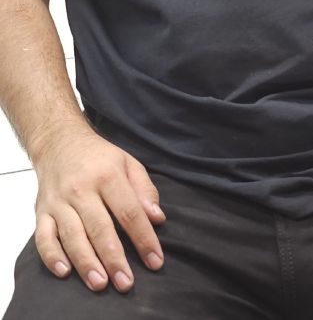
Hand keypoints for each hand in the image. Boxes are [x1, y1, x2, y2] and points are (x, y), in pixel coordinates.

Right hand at [34, 127, 165, 292]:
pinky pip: (43, 237)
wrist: (59, 141)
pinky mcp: (41, 211)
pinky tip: (64, 272)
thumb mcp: (128, 163)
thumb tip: (157, 219)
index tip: (155, 261)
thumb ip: (145, 190)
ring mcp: (59, 201)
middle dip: (114, 258)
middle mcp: (81, 188)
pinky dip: (51, 256)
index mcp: (108, 175)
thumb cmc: (99, 157)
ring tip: (100, 284)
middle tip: (126, 283)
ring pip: (72, 235)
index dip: (144, 238)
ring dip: (86, 262)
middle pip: (100, 227)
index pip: (129, 212)